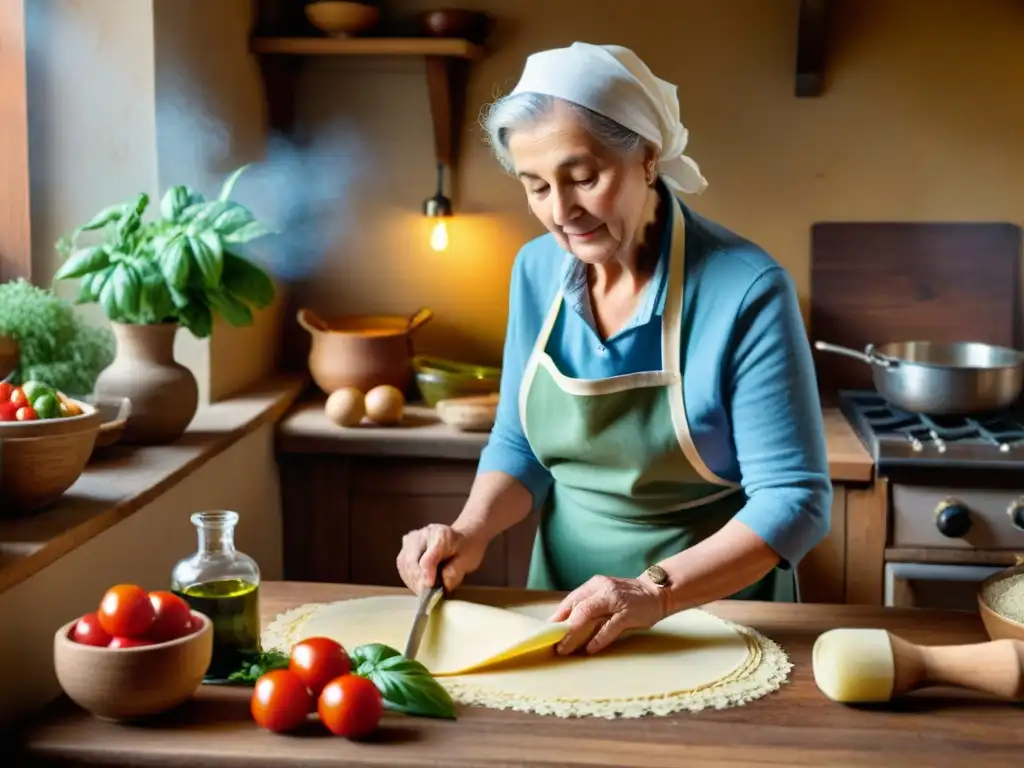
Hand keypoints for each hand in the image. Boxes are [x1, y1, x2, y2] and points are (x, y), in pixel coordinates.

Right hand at [396, 523, 488, 594]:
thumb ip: (455, 571)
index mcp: (441, 535)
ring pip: (404, 563)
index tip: (429, 586)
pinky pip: (402, 564)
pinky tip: (418, 584)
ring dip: (412, 581)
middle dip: (418, 581)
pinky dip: (409, 577)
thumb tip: (443, 584)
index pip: (428, 557)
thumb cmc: (466, 550)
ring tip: (424, 591)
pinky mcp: (406, 546)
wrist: (463, 539)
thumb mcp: (468, 561)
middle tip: (427, 595)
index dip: (427, 574)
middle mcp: (423, 534)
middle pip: (411, 560)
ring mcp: (412, 539)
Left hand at [548, 575, 666, 654]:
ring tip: (565, 648)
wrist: (657, 592)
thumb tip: (566, 625)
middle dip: (563, 628)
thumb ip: (589, 605)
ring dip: (574, 634)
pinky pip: (609, 627)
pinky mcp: (628, 612)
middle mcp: (603, 589)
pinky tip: (590, 649)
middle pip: (576, 608)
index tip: (547, 632)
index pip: (571, 600)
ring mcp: (616, 600)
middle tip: (555, 644)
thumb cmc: (627, 598)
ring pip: (588, 615)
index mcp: (595, 584)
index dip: (557, 617)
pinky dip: (598, 639)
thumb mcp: (605, 596)